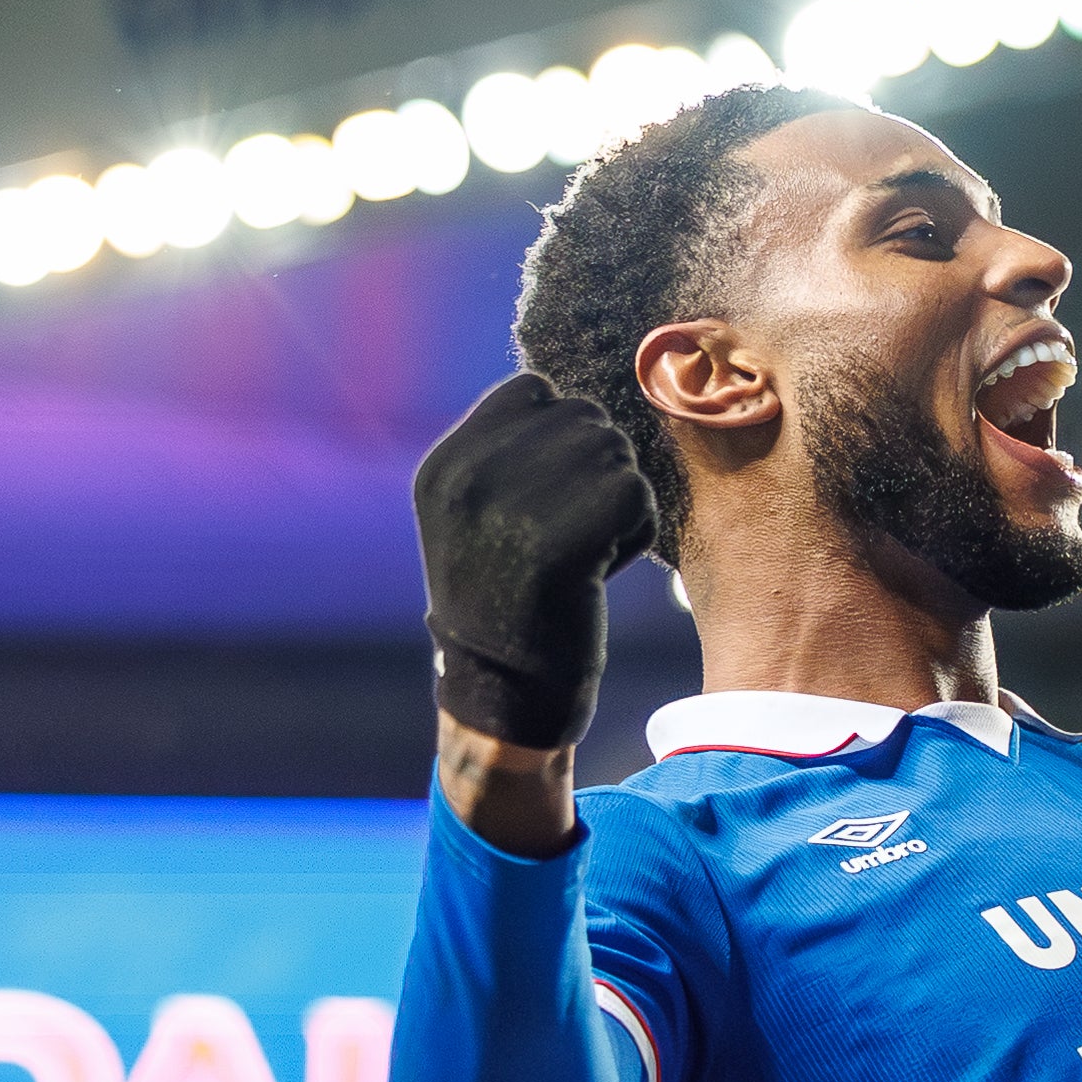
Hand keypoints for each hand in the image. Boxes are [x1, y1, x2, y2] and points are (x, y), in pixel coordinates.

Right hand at [415, 373, 657, 751]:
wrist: (505, 691)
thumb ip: (510, 453)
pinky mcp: (558, 541)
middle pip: (585, 418)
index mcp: (445, 464)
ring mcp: (509, 506)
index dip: (564, 438)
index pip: (533, 390)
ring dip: (621, 503)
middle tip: (574, 533)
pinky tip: (601, 569)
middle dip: (599, 472)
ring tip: (585, 553)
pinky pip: (635, 494)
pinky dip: (636, 532)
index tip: (550, 497)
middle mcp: (468, 476)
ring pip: (616, 454)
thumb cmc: (510, 601)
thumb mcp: (479, 516)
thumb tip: (576, 403)